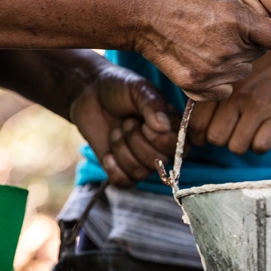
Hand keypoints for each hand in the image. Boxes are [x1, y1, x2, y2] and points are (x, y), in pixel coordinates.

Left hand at [68, 63, 178, 185]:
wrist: (90, 94)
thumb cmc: (119, 88)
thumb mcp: (138, 88)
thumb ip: (152, 105)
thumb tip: (163, 127)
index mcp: (172, 127)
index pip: (180, 149)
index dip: (160, 140)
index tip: (143, 121)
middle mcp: (161, 147)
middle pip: (159, 163)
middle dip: (136, 141)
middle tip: (126, 122)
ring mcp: (141, 160)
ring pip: (141, 173)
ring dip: (122, 151)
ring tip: (116, 131)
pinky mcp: (122, 169)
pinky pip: (124, 182)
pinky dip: (113, 169)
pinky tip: (107, 153)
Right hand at [132, 0, 270, 101]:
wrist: (141, 12)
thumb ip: (249, 2)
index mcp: (238, 20)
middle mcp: (230, 48)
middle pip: (258, 53)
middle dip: (250, 42)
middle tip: (224, 27)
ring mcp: (213, 70)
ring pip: (242, 71)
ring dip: (234, 60)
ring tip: (208, 40)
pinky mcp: (197, 86)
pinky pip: (224, 89)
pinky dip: (218, 79)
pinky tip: (201, 59)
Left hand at [188, 50, 270, 154]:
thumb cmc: (257, 68)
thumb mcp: (228, 73)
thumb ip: (209, 93)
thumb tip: (195, 126)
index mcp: (219, 85)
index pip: (195, 123)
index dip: (198, 135)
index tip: (206, 133)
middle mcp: (234, 96)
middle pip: (215, 138)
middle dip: (221, 139)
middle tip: (229, 131)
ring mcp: (256, 106)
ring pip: (236, 147)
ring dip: (241, 143)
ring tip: (247, 131)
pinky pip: (260, 146)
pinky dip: (260, 145)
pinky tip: (262, 133)